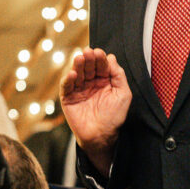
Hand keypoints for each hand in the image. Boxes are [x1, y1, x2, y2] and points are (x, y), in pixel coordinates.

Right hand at [60, 47, 130, 175]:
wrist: (101, 136)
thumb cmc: (114, 117)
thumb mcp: (123, 94)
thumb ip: (118, 76)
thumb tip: (111, 57)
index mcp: (104, 81)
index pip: (101, 66)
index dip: (100, 58)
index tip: (99, 52)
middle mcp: (90, 83)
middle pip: (88, 67)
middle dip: (88, 59)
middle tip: (87, 52)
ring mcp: (78, 90)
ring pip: (77, 73)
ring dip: (78, 65)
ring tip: (79, 58)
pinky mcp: (68, 98)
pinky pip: (66, 86)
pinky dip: (68, 79)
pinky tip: (72, 74)